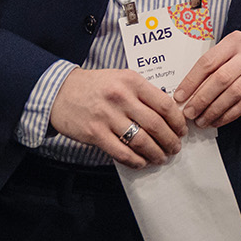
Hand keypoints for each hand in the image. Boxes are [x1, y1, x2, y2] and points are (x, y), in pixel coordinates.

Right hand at [48, 67, 186, 167]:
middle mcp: (121, 97)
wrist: (59, 91)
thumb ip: (142, 92)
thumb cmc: (95, 85)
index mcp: (132, 81)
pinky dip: (135, 160)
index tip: (182, 130)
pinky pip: (121, 151)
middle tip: (175, 147)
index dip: (177, 121)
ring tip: (161, 157)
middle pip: (156, 124)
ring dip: (155, 152)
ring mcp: (107, 116)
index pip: (164, 104)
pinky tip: (141, 162)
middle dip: (170, 140)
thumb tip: (168, 112)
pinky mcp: (94, 133)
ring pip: (141, 140)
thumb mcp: (121, 78)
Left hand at [173, 31, 240, 128]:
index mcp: (234, 41)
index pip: (208, 62)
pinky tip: (217, 121)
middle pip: (220, 79)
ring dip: (214, 110)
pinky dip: (228, 115)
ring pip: (233, 93)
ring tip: (201, 120)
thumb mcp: (227, 54)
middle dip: (201, 99)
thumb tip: (185, 94)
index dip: (191, 81)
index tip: (180, 97)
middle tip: (189, 113)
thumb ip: (210, 68)